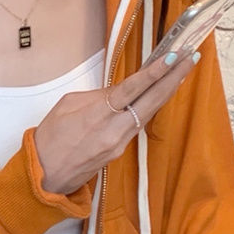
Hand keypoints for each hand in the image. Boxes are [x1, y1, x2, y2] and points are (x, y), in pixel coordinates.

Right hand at [33, 48, 198, 195]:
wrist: (44, 176)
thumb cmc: (49, 139)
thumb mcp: (66, 105)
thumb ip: (96, 96)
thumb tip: (116, 92)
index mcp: (97, 114)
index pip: (132, 89)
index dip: (155, 73)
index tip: (172, 57)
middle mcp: (113, 131)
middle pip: (151, 101)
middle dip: (173, 78)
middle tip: (190, 58)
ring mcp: (119, 144)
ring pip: (147, 114)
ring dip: (165, 92)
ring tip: (180, 72)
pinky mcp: (119, 152)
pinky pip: (136, 126)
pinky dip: (148, 108)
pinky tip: (157, 95)